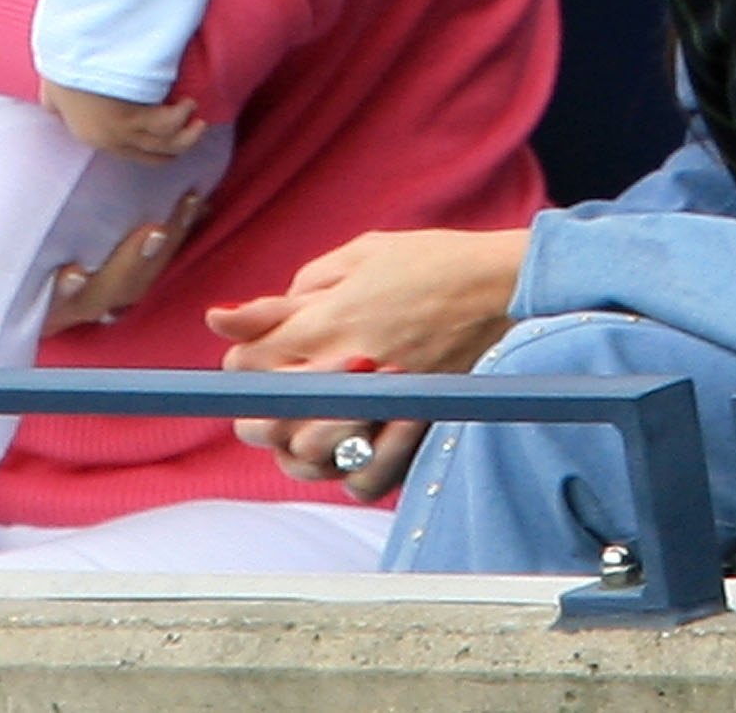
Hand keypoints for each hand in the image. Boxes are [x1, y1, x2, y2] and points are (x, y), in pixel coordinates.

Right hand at [0, 128, 205, 334]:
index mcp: (21, 300)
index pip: (54, 308)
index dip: (71, 293)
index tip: (68, 271)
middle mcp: (64, 298)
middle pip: (115, 296)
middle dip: (135, 267)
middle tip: (150, 230)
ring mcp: (95, 278)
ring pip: (145, 274)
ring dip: (170, 241)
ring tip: (185, 201)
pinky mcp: (115, 251)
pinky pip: (159, 248)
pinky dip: (181, 222)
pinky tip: (195, 190)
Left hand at [39, 80, 206, 161]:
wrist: (65, 55)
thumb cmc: (58, 69)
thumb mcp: (51, 90)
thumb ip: (53, 102)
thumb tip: (49, 106)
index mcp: (89, 136)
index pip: (124, 151)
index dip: (145, 148)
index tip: (160, 140)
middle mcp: (109, 140)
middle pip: (151, 154)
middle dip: (174, 148)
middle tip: (191, 134)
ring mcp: (123, 130)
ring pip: (165, 143)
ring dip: (184, 135)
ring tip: (196, 121)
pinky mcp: (135, 115)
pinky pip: (167, 123)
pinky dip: (181, 116)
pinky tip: (189, 104)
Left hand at [208, 226, 527, 494]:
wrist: (502, 287)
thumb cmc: (430, 262)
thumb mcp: (356, 255)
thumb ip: (294, 291)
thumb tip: (233, 317)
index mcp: (323, 321)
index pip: (246, 363)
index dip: (241, 363)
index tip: (253, 357)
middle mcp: (344, 370)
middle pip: (265, 418)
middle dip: (257, 412)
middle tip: (269, 401)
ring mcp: (377, 405)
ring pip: (306, 455)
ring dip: (294, 445)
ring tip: (303, 428)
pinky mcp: (411, 428)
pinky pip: (363, 479)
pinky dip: (349, 472)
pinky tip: (349, 449)